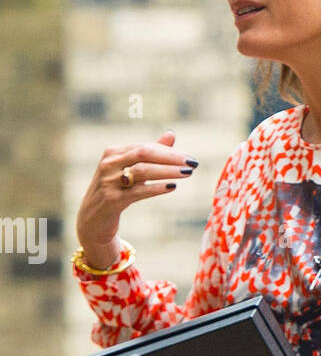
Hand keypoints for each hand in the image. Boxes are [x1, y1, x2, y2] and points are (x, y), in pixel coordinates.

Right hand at [76, 129, 197, 269]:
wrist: (92, 221)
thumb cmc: (115, 191)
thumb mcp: (130, 170)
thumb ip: (150, 153)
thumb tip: (171, 134)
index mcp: (113, 152)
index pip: (146, 147)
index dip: (169, 151)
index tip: (190, 158)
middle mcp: (109, 164)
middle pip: (144, 154)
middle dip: (171, 157)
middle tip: (193, 163)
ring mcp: (109, 181)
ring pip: (142, 171)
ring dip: (168, 171)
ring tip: (187, 173)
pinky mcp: (112, 200)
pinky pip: (138, 192)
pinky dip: (156, 188)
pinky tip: (172, 187)